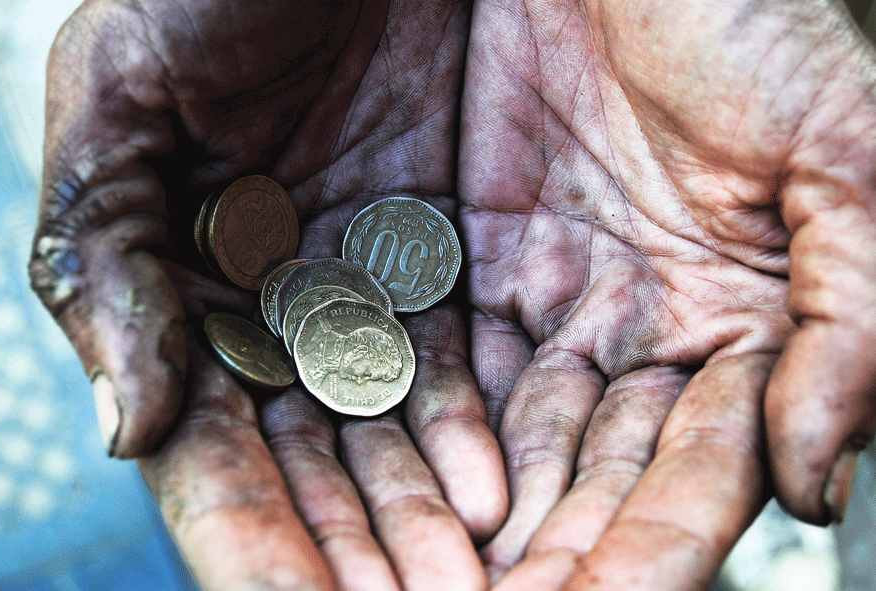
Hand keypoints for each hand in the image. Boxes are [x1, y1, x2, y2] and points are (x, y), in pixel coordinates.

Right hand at [30, 1, 504, 588]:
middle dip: (345, 557)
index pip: (206, 444)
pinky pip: (464, 371)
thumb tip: (125, 427)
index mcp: (180, 280)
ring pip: (387, 439)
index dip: (243, 532)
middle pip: (307, 466)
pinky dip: (475, 439)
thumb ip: (102, 255)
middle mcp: (274, 303)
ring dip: (415, 526)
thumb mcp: (121, 95)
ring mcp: (365, 288)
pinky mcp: (449, 260)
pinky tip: (498, 502)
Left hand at [460, 0, 875, 587]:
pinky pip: (437, 361)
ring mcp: (553, 302)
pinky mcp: (470, 262)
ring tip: (432, 586)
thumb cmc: (747, 25)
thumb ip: (854, 324)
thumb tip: (818, 483)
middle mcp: (641, 331)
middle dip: (549, 557)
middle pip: (593, 475)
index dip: (652, 544)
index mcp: (741, 324)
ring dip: (476, 518)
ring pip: (511, 438)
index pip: (697, 469)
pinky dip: (419, 431)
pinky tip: (395, 496)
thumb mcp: (844, 156)